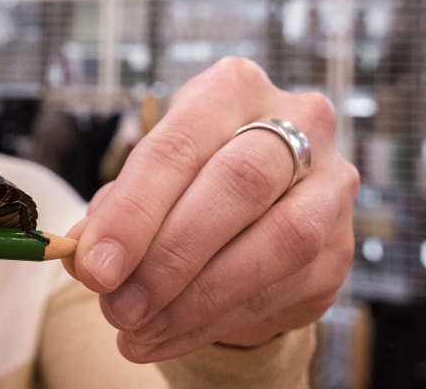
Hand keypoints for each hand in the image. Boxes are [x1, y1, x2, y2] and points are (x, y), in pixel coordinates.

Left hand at [62, 57, 357, 362]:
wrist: (253, 210)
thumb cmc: (186, 183)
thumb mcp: (145, 183)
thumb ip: (115, 213)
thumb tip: (85, 258)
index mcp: (230, 89)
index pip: (179, 145)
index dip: (133, 210)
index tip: (95, 267)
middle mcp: (296, 122)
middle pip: (237, 184)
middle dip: (168, 256)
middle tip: (117, 305)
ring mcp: (329, 184)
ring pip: (276, 241)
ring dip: (195, 299)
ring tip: (137, 329)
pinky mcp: (341, 247)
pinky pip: (282, 289)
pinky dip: (214, 322)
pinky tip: (167, 337)